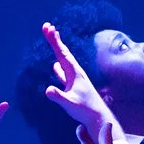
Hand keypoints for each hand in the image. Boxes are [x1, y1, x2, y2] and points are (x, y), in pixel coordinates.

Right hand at [40, 22, 117, 142]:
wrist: (97, 117)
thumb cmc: (84, 110)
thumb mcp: (69, 103)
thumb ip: (59, 96)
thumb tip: (48, 90)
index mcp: (74, 73)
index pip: (62, 53)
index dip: (54, 41)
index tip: (48, 28)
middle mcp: (75, 72)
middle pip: (63, 52)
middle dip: (54, 39)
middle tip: (47, 26)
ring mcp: (74, 79)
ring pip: (63, 61)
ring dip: (57, 50)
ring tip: (52, 40)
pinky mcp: (73, 87)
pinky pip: (63, 73)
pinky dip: (58, 68)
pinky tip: (54, 66)